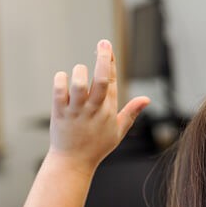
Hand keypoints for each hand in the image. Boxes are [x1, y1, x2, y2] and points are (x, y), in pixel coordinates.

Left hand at [48, 40, 149, 171]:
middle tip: (102, 43)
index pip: (111, 81)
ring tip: (79, 71)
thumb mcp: (117, 132)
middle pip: (100, 80)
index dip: (110, 62)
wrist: (73, 164)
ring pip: (79, 85)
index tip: (107, 46)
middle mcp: (93, 109)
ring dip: (79, 73)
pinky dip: (60, 81)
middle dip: (103, 59)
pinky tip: (62, 78)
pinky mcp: (60, 114)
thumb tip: (147, 99)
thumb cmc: (95, 148)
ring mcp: (76, 111)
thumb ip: (131, 113)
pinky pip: (59, 92)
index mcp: (108, 110)